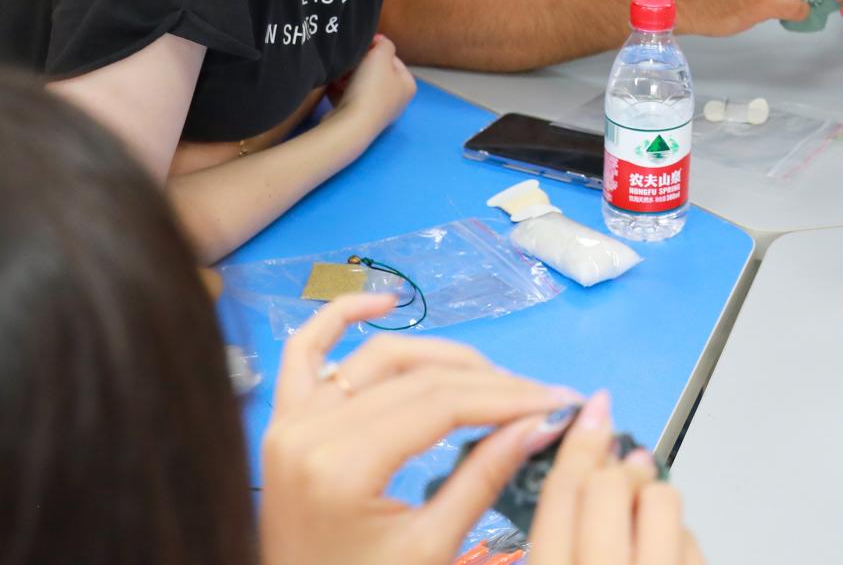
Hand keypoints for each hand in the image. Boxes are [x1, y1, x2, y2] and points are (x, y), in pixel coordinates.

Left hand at [259, 293, 581, 564]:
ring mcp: (289, 421)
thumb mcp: (431, 548)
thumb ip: (484, 477)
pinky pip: (304, 353)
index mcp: (342, 466)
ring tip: (493, 376)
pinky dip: (338, 318)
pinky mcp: (283, 422)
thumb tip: (546, 422)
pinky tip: (385, 301)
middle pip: (416, 376)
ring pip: (377, 356)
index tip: (560, 399)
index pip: (441, 404)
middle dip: (489, 381)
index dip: (508, 397)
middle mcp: (309, 431)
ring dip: (440, 355)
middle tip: (541, 397)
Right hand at [327, 34, 415, 151]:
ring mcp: (376, 111)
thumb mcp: (380, 55)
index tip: (362, 46)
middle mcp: (395, 100)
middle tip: (348, 60)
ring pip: (360, 85)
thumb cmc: (370, 87)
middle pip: (375, 72)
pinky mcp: (358, 119)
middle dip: (359, 64)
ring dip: (347, 76)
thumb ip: (384, 44)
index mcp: (407, 85)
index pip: (393, 59)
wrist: (350, 124)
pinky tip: (331, 84)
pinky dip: (340, 90)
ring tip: (338, 72)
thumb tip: (380, 43)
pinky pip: (349, 97)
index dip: (376, 49)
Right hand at [527, 391, 703, 564]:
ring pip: (661, 500)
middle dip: (617, 471)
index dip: (578, 442)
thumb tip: (581, 468)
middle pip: (612, 485)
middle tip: (618, 472)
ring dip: (651, 496)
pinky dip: (677, 532)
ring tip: (641, 514)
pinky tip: (662, 548)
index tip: (593, 414)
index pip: (562, 489)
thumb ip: (553, 527)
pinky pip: (691, 537)